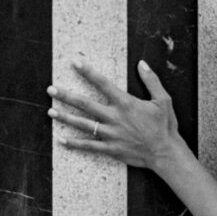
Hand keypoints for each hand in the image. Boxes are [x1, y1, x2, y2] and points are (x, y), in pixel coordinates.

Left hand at [46, 59, 179, 169]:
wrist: (166, 153)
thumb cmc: (165, 126)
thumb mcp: (163, 100)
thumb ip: (151, 80)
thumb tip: (142, 64)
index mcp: (125, 103)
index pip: (102, 83)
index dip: (88, 72)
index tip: (75, 63)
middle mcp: (114, 118)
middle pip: (85, 104)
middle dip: (66, 96)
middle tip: (50, 89)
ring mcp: (110, 134)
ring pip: (83, 125)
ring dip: (65, 117)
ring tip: (50, 111)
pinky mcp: (110, 149)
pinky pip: (89, 146)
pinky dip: (74, 144)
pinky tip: (61, 140)